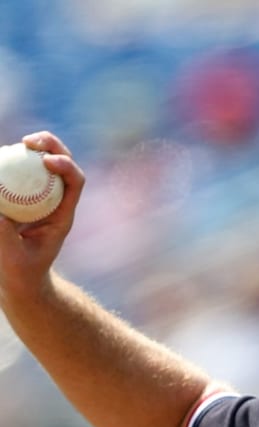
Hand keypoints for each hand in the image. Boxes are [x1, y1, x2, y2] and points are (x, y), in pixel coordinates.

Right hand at [0, 131, 84, 307]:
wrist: (20, 278)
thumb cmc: (21, 271)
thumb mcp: (13, 257)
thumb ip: (4, 235)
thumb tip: (0, 214)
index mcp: (62, 214)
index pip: (75, 182)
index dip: (65, 165)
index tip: (46, 161)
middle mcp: (55, 200)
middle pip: (63, 162)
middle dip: (51, 144)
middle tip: (28, 141)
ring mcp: (39, 195)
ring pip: (41, 161)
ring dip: (32, 146)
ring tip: (15, 144)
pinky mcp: (22, 194)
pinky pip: (20, 170)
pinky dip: (12, 160)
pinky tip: (1, 156)